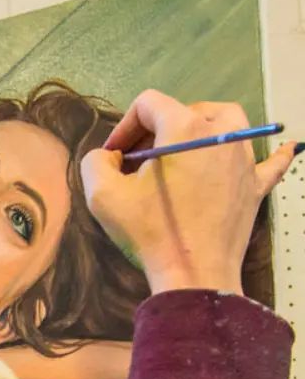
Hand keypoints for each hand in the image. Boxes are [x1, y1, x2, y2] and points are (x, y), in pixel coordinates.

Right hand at [81, 90, 296, 294]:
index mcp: (182, 128)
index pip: (149, 104)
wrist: (193, 274)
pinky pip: (271, 160)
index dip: (124, 126)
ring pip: (228, 121)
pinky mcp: (256, 185)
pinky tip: (283, 148)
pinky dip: (272, 152)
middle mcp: (220, 132)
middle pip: (187, 109)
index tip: (115, 156)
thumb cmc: (149, 232)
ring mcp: (244, 157)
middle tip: (140, 163)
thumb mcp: (102, 196)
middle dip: (158, 130)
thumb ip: (96, 163)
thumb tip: (109, 156)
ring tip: (183, 152)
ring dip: (202, 128)